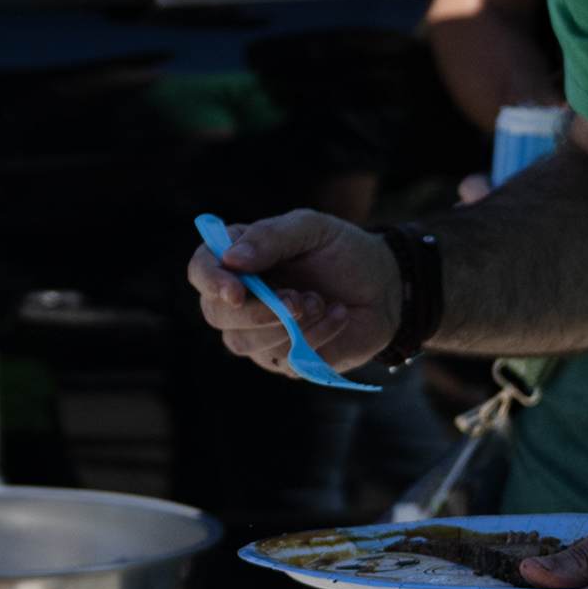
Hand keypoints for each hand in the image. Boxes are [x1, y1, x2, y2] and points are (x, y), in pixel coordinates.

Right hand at [188, 210, 400, 381]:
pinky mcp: (283, 358)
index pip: (201, 270)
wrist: (385, 287)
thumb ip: (271, 237)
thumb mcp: (312, 228)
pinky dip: (315, 337)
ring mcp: (258, 331)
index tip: (236, 292)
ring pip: (244, 343)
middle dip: (257, 311)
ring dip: (288, 325)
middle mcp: (240, 297)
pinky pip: (283, 360)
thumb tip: (232, 260)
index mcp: (238, 256)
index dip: (211, 282)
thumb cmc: (344, 251)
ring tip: (321, 301)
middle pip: (216, 315)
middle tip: (298, 299)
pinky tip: (338, 315)